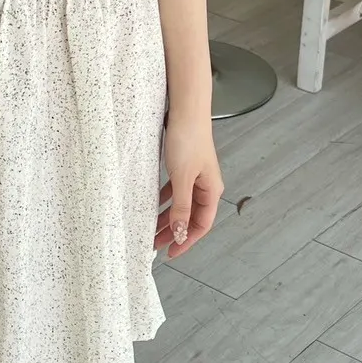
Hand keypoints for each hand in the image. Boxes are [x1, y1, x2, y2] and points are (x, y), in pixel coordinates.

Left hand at [155, 112, 222, 258]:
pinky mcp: (184, 167)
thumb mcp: (182, 177)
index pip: (201, 225)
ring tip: (150, 229)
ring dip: (166, 218)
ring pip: (180, 205)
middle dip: (173, 232)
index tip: (170, 253)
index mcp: (211, 191)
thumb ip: (181, 206)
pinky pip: (174, 191)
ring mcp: (194, 176)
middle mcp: (205, 186)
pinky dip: (164, 201)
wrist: (186, 109)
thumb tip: (180, 231)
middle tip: (154, 245)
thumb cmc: (188, 139)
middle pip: (190, 217)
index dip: (186, 241)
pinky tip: (153, 205)